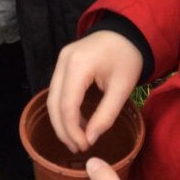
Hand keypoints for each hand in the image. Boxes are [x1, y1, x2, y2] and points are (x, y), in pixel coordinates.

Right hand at [48, 31, 143, 151]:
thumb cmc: (127, 58)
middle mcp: (63, 61)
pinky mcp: (63, 61)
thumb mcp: (122, 88)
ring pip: (52, 97)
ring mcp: (61, 59)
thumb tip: (91, 139)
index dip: (72, 131)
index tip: (85, 147)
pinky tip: (77, 122)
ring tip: (77, 139)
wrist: (127, 31)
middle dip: (63, 130)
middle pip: (54, 103)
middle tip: (78, 148)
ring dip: (61, 121)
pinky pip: (57, 89)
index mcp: (78, 65)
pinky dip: (64, 109)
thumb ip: (106, 115)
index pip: (67, 106)